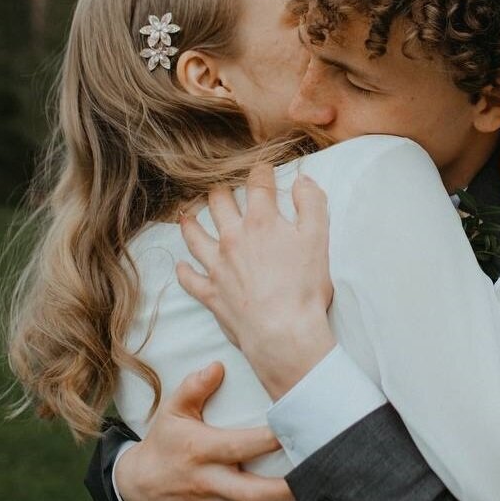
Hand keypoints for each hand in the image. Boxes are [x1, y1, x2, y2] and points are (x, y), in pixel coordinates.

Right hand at [114, 362, 309, 500]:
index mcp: (202, 451)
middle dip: (291, 490)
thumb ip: (194, 386)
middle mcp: (210, 484)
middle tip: (323, 479)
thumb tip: (217, 366)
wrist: (137, 485)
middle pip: (255, 493)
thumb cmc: (164, 441)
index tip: (300, 429)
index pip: (240, 446)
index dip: (269, 439)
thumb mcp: (171, 409)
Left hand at [176, 164, 335, 399]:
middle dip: (221, 190)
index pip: (257, 184)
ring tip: (188, 215)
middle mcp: (233, 237)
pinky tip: (181, 265)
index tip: (263, 169)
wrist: (282, 331)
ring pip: (195, 235)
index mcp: (261, 221)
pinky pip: (189, 278)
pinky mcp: (211, 292)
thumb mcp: (318, 238)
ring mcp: (217, 265)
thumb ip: (312, 204)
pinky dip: (184, 270)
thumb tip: (303, 180)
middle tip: (223, 188)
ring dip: (191, 222)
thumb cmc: (304, 286)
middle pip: (218, 203)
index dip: (261, 171)